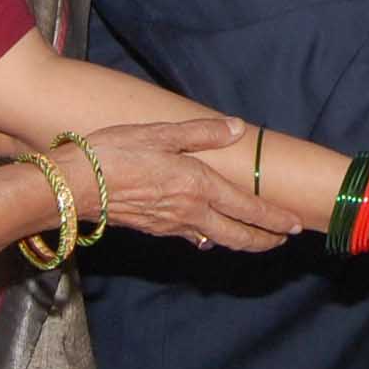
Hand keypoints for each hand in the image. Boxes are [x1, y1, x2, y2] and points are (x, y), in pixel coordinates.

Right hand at [69, 117, 298, 251]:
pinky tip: (207, 235)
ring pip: (216, 239)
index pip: (249, 209)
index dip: (275, 219)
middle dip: (265, 240)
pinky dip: (208, 238)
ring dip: (240, 241)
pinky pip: (190, 237)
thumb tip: (237, 128)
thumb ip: (202, 133)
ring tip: (255, 239)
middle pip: (238, 235)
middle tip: (283, 239)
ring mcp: (171, 225)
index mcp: (199, 186)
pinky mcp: (153, 229)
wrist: (73, 185)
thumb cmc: (115, 153)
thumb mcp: (161, 134)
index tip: (295, 226)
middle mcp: (190, 212)